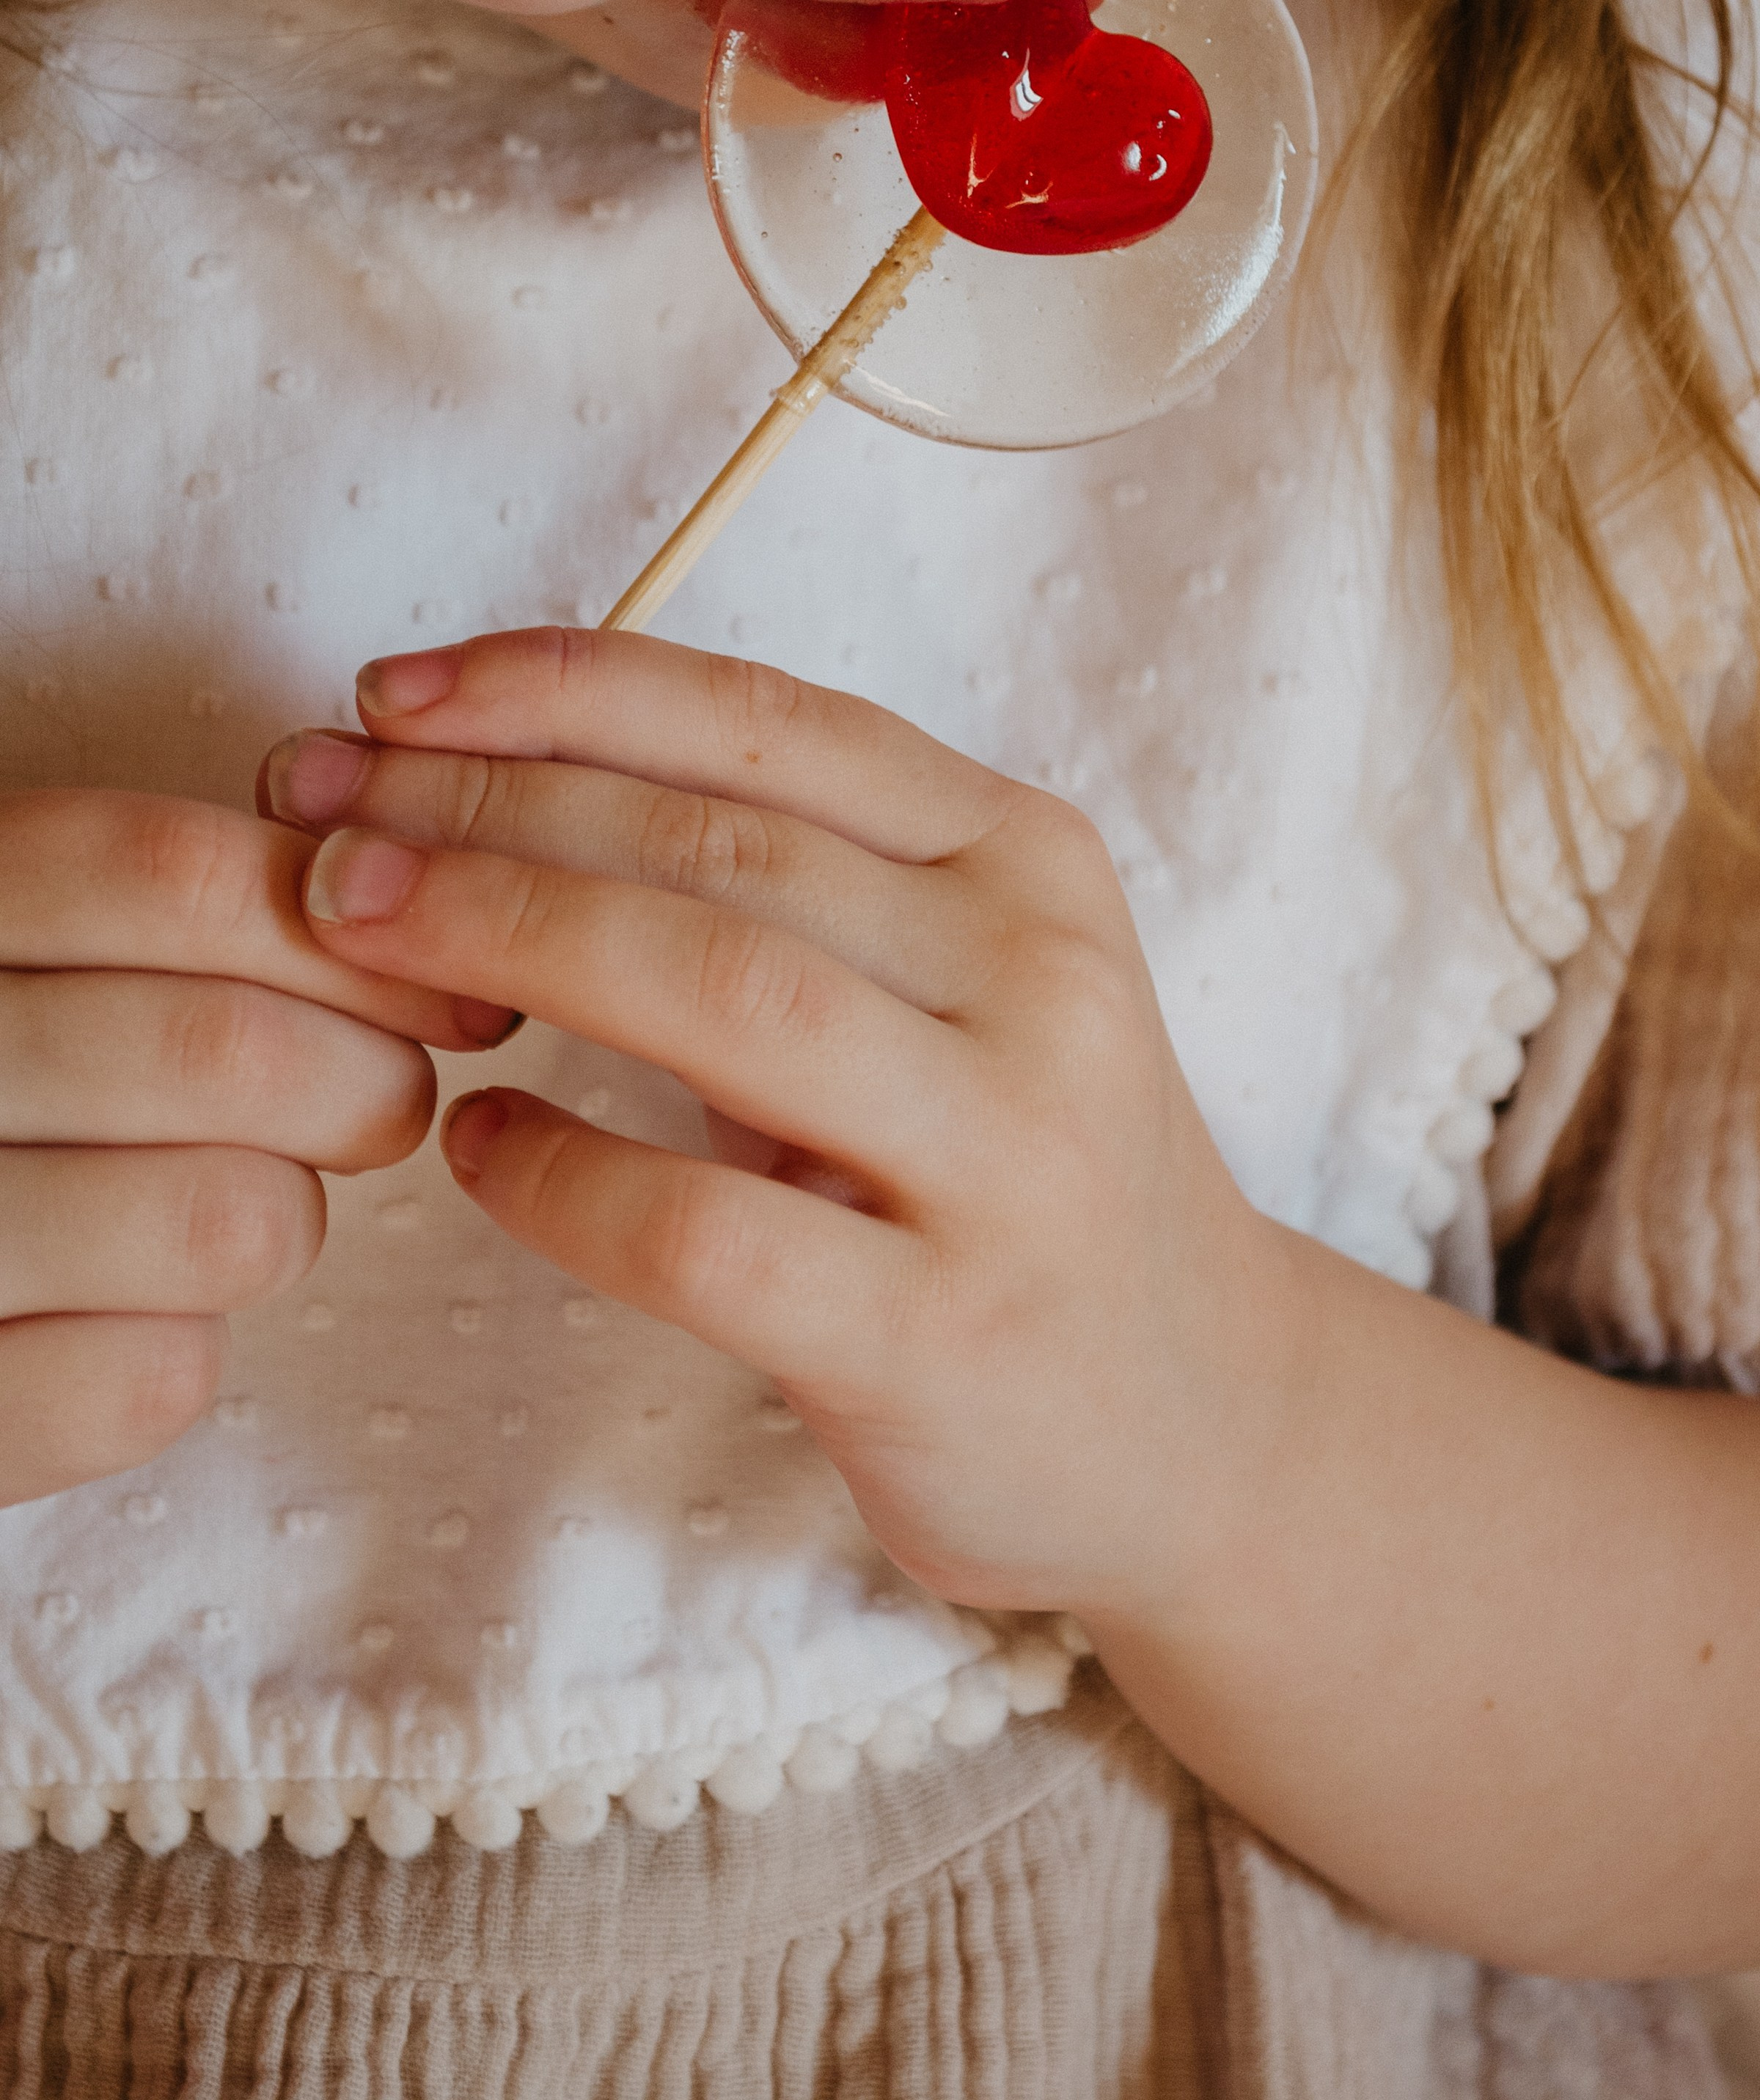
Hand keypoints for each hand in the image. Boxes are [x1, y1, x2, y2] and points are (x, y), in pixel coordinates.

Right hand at [0, 787, 519, 1507]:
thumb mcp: (17, 944)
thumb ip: (151, 906)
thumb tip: (403, 898)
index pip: (171, 875)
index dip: (342, 925)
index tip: (443, 981)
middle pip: (226, 1047)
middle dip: (364, 1082)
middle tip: (377, 1103)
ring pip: (229, 1220)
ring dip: (283, 1215)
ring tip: (238, 1199)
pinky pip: (153, 1377)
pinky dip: (182, 1346)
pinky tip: (130, 1308)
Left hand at [267, 634, 1759, 1983]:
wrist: (1202, 1414)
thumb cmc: (1024, 1166)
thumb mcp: (964, 978)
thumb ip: (790, 881)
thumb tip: (487, 783)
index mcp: (1026, 859)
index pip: (769, 722)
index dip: (564, 686)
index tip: (395, 690)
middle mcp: (1035, 978)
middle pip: (722, 841)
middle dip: (492, 803)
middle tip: (316, 807)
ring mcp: (1006, 1159)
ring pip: (725, 993)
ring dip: (511, 932)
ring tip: (354, 923)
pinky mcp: (945, 1335)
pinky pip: (708, 1230)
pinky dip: (563, 1174)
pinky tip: (474, 1146)